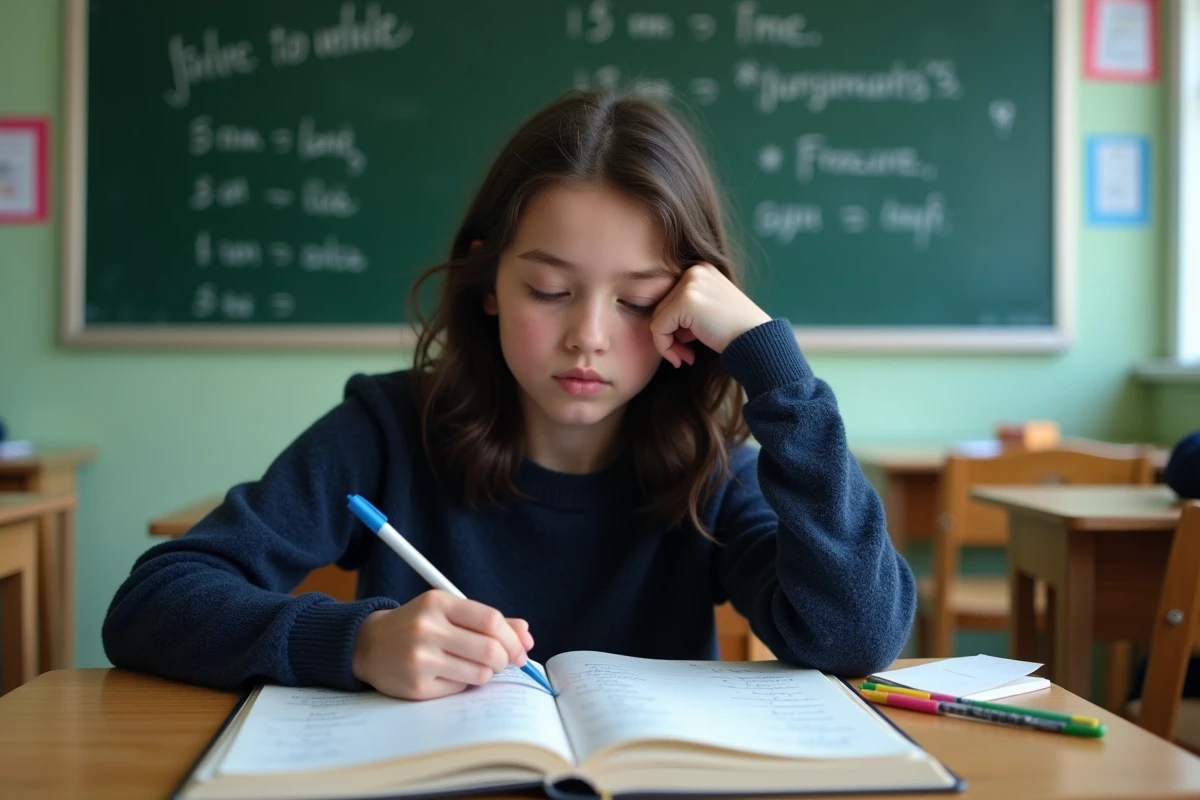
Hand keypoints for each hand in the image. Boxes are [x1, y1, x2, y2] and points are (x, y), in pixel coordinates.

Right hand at [351, 590, 534, 699]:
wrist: (369, 645)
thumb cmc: (418, 625)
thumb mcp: (448, 611)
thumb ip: (487, 620)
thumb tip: (526, 635)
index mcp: (437, 603)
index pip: (491, 620)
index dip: (512, 637)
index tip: (521, 647)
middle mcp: (426, 629)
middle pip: (489, 650)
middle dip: (506, 659)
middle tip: (505, 661)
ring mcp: (419, 659)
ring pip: (479, 673)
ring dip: (487, 672)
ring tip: (475, 665)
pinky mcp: (415, 686)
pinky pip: (460, 688)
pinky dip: (465, 682)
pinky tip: (451, 673)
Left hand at [650, 264, 771, 367]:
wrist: (758, 341)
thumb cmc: (735, 332)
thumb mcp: (708, 312)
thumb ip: (684, 309)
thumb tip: (655, 321)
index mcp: (701, 269)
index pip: (669, 299)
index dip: (673, 327)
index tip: (686, 347)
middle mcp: (695, 270)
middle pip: (661, 307)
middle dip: (669, 336)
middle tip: (686, 355)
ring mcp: (690, 283)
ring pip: (656, 318)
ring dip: (667, 344)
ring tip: (687, 357)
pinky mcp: (686, 300)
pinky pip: (658, 328)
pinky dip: (666, 347)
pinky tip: (686, 357)